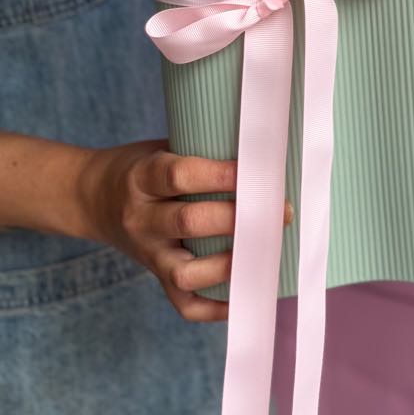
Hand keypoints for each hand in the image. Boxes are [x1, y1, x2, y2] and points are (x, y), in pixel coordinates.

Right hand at [80, 140, 292, 321]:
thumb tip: (261, 154)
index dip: (221, 174)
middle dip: (238, 218)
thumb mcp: (160, 148)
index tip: (257, 171)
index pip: (180, 176)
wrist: (91, 197)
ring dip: (229, 265)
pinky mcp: (155, 276)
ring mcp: (147, 253)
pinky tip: (243, 295)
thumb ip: (201, 153)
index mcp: (142, 177)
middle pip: (189, 222)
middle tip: (280, 211)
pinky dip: (214, 306)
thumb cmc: (141, 167)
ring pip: (186, 272)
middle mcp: (141, 218)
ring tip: (264, 252)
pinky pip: (183, 304)